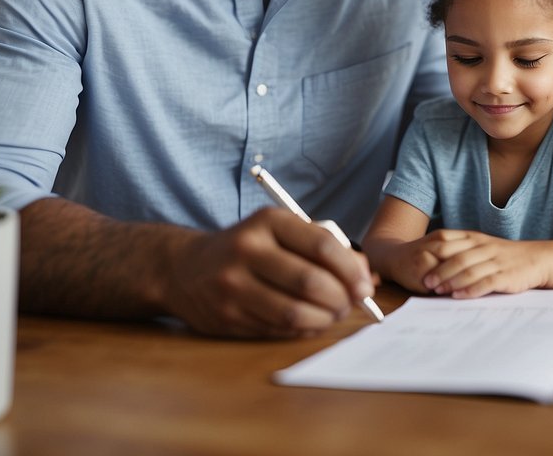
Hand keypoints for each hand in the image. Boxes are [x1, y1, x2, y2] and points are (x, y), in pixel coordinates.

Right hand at [163, 207, 375, 337]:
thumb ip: (325, 247)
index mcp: (268, 221)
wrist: (185, 268)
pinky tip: (310, 322)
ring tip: (333, 314)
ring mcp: (233, 286)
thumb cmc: (250, 247)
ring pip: (294, 312)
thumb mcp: (282, 232)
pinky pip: (277, 329)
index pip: (323, 246)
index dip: (351, 269)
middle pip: (310, 282)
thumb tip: (367, 275)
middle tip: (351, 304)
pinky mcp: (226, 316)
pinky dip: (303, 330)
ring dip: (324, 319)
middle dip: (341, 298)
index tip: (365, 284)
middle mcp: (247, 250)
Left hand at [419, 230, 547, 298]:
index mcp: (476, 239)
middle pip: (457, 258)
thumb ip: (463, 250)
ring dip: (452, 281)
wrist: (537, 259)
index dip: (434, 255)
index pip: (451, 244)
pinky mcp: (506, 276)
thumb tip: (437, 262)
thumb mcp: (483, 246)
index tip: (420, 267)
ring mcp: (496, 262)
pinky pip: (485, 283)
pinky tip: (458, 296)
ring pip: (469, 270)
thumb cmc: (505, 256)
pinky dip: (470, 290)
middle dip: (439, 271)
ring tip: (438, 291)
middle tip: (425, 282)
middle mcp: (485, 248)